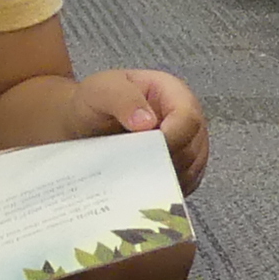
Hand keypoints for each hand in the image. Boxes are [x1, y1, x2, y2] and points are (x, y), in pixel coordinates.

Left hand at [75, 67, 207, 190]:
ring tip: (134, 176)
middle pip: (193, 148)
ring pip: (191, 170)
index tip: (147, 153)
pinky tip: (141, 186)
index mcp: (173, 93)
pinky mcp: (181, 168)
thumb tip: (147, 122)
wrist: (85, 122)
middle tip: (133, 167)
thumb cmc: (95, 102)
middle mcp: (186, 119)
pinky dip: (164, 189)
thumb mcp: (100, 90)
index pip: (188, 119)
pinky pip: (184, 184)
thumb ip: (122, 99)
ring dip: (164, 178)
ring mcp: (187, 145)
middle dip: (165, 161)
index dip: (172, 138)